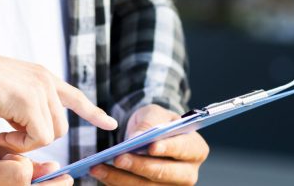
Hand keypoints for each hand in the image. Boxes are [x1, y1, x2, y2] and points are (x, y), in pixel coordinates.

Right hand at [0, 53, 116, 152]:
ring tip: (2, 134)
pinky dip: (20, 144)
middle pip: (61, 126)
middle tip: (8, 136)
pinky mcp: (30, 103)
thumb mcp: (10, 92)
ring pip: (51, 134)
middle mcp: (46, 81)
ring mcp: (40, 90)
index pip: (75, 97)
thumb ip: (26, 105)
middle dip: (38, 138)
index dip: (93, 113)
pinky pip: (38, 137)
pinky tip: (0, 135)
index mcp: (42, 76)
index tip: (111, 124)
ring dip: (26, 142)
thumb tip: (30, 128)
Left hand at [89, 104, 208, 184]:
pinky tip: (100, 173)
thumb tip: (137, 137)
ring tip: (98, 167)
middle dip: (139, 166)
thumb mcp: (154, 113)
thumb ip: (149, 122)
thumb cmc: (157, 122)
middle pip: (164, 173)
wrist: (150, 135)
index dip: (168, 149)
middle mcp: (188, 173)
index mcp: (195, 149)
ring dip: (120, 178)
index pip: (184, 149)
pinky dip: (115, 182)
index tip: (151, 146)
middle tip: (118, 158)